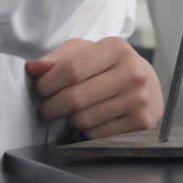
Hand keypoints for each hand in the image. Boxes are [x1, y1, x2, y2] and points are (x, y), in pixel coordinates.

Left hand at [25, 37, 162, 138]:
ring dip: (69, 119)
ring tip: (73, 111)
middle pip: (74, 97)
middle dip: (51, 106)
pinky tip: (93, 119)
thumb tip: (33, 67)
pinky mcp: (141, 122)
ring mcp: (139, 98)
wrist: (149, 85)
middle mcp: (133, 72)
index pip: (71, 69)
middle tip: (47, 106)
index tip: (40, 89)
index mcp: (117, 48)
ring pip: (83, 119)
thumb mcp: (87, 52)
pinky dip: (87, 130)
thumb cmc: (110, 66)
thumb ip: (59, 58)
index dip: (47, 83)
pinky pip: (96, 134)